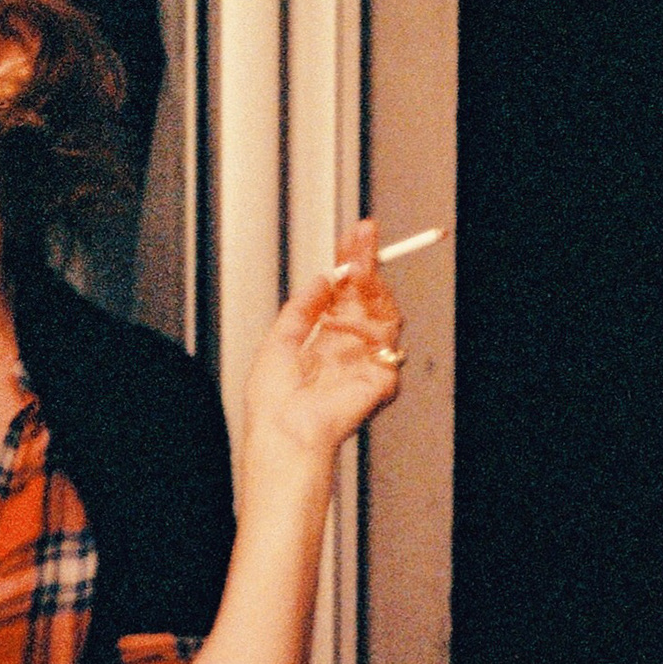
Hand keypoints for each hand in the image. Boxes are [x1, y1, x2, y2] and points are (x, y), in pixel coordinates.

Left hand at [241, 221, 405, 482]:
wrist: (287, 432)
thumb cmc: (274, 404)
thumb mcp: (279, 339)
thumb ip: (302, 307)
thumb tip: (323, 278)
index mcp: (322, 347)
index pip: (341, 299)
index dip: (346, 268)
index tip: (350, 240)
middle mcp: (347, 352)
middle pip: (363, 298)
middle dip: (364, 261)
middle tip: (364, 231)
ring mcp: (367, 363)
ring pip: (380, 309)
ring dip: (371, 276)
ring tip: (361, 254)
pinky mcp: (383, 376)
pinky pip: (387, 331)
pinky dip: (377, 303)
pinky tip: (362, 284)